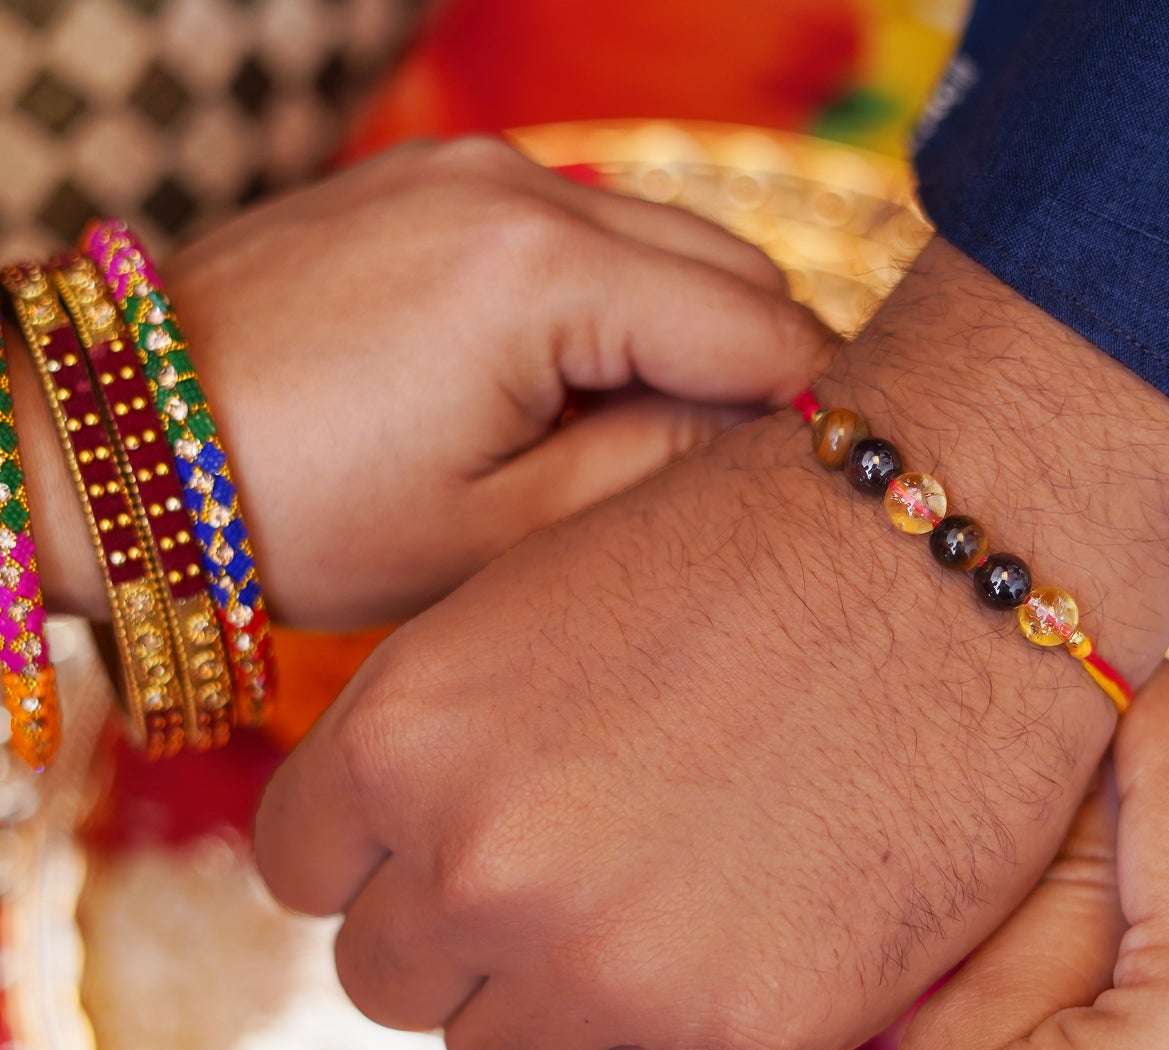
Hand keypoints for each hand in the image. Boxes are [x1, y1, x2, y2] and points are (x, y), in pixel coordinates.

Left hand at [12, 137, 826, 626]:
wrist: (119, 438)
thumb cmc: (297, 509)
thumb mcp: (500, 533)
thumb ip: (656, 476)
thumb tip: (761, 440)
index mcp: (544, 272)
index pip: (760, 329)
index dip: (813, 413)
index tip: (823, 492)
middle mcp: (519, 186)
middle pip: (728, 269)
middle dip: (762, 369)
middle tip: (751, 483)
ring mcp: (470, 170)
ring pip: (660, 244)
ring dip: (690, 335)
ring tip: (656, 446)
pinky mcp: (433, 183)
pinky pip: (579, 234)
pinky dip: (614, 305)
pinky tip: (584, 388)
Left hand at [256, 240, 1168, 1049]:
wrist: (964, 554)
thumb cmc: (765, 545)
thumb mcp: (542, 606)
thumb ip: (449, 750)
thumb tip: (421, 863)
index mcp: (409, 733)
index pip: (306, 871)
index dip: (381, 861)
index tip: (451, 850)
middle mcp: (482, 866)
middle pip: (393, 981)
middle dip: (465, 939)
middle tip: (574, 881)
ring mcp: (607, 966)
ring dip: (562, 1002)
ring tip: (664, 913)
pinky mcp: (740, 1037)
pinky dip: (662, 1046)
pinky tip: (732, 952)